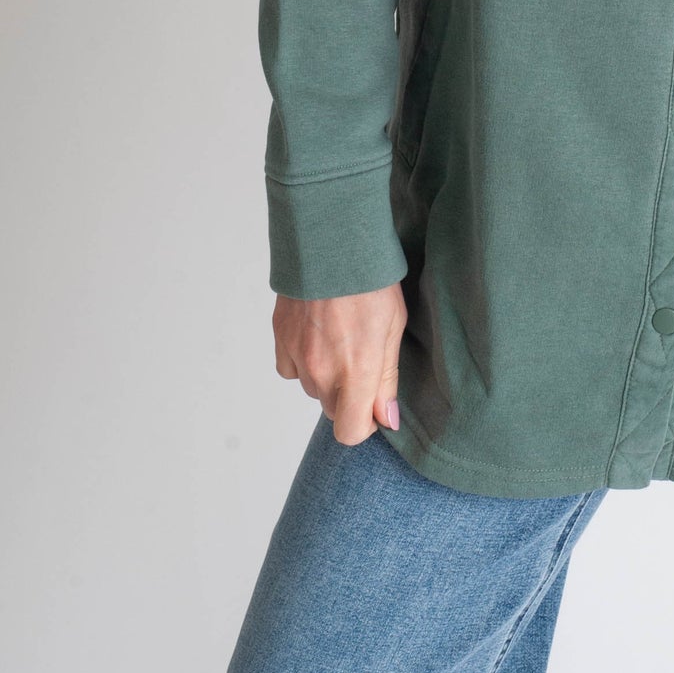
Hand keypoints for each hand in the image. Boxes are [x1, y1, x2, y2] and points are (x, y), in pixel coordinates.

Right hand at [273, 282, 407, 446]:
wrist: (331, 241)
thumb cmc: (371, 281)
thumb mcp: (393, 327)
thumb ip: (386, 379)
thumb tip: (385, 420)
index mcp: (357, 371)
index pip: (351, 431)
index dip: (365, 423)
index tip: (375, 403)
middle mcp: (322, 371)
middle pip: (332, 410)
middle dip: (348, 396)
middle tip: (362, 357)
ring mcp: (297, 356)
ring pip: (312, 388)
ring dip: (326, 375)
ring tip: (342, 337)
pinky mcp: (280, 339)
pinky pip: (291, 369)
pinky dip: (302, 360)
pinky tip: (317, 334)